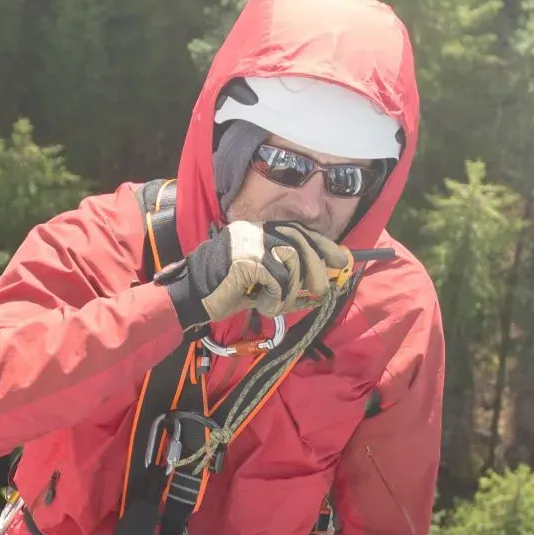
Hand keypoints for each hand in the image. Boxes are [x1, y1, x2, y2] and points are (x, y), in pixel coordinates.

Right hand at [167, 222, 352, 328]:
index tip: (341, 259)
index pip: (298, 231)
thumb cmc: (226, 293)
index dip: (323, 245)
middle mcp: (254, 230)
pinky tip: (262, 304)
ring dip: (291, 291)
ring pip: (292, 263)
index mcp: (258, 230)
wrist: (192, 299)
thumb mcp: (264, 284)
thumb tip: (325, 284)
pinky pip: (277, 279)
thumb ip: (290, 278)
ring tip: (274, 303)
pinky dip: (276, 298)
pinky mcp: (245, 259)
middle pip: (301, 243)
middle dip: (317, 270)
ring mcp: (249, 242)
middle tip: (321, 292)